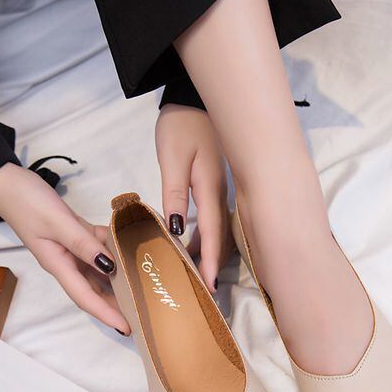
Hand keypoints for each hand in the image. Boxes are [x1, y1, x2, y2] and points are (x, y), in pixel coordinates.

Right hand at [0, 163, 129, 334]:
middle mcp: (68, 262)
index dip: (107, 314)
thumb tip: (110, 266)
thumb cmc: (28, 203)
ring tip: (144, 289)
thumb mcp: (57, 223)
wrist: (10, 183)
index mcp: (59, 265)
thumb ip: (83, 244)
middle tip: (143, 315)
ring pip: (102, 270)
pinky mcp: (78, 234)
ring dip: (121, 280)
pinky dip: (116, 248)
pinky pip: (101, 246)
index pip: (86, 298)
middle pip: (96, 290)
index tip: (127, 328)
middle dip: (117, 304)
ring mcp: (73, 249)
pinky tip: (134, 248)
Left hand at [155, 104, 233, 291]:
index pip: (212, 233)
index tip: (209, 286)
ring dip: (207, 253)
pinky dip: (203, 237)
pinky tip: (187, 244)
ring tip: (194, 275)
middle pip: (219, 237)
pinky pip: (211, 220)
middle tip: (203, 290)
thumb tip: (175, 229)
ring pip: (216, 231)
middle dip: (211, 264)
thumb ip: (175, 194)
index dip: (209, 261)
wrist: (193, 100)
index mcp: (210, 189)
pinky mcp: (212, 186)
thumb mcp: (172, 159)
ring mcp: (218, 190)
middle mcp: (219, 194)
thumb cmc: (180, 127)